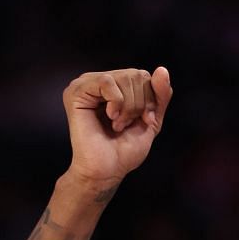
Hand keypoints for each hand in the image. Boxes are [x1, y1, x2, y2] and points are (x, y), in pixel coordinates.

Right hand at [62, 66, 172, 190]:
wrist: (107, 170)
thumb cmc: (124, 150)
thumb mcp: (152, 120)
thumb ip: (160, 95)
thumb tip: (162, 69)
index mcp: (115, 85)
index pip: (143, 76)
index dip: (150, 100)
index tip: (142, 121)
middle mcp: (98, 81)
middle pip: (136, 75)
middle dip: (139, 104)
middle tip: (125, 125)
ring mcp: (86, 84)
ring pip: (124, 77)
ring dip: (128, 107)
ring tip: (116, 125)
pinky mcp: (76, 92)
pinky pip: (108, 81)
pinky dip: (116, 102)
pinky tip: (109, 117)